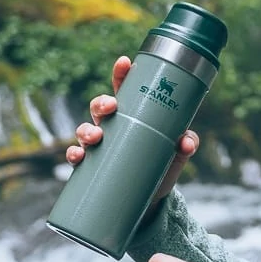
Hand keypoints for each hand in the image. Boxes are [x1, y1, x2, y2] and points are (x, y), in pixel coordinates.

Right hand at [65, 56, 198, 204]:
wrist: (151, 199)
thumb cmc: (162, 166)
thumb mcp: (177, 154)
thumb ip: (186, 144)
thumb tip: (185, 142)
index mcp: (133, 115)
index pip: (125, 89)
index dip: (122, 74)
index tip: (124, 62)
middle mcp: (112, 127)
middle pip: (100, 107)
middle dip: (101, 103)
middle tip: (111, 107)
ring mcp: (99, 146)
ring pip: (84, 129)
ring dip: (86, 130)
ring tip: (96, 137)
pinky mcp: (91, 167)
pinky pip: (76, 156)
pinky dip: (74, 155)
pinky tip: (78, 157)